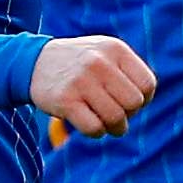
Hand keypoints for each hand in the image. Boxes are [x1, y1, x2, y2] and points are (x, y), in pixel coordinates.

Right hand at [32, 35, 155, 138]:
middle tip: (117, 114)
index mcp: (114, 49)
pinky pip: (94, 128)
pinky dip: (96, 133)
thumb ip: (129, 71)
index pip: (147, 85)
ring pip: (115, 118)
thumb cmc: (80, 64)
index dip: (143, 99)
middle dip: (129, 115)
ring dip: (115, 128)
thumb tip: (145, 100)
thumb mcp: (105, 53)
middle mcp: (99, 62)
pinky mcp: (65, 100)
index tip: (127, 100)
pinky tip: (90, 125)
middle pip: (134, 104)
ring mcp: (81, 81)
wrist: (35, 62)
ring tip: (106, 124)